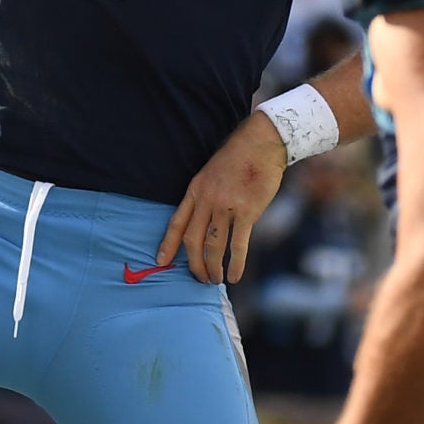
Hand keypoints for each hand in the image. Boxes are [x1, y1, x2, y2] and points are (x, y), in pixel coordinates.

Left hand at [156, 112, 283, 282]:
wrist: (262, 143)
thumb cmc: (239, 158)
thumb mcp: (212, 172)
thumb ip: (206, 195)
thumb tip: (204, 220)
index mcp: (196, 189)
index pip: (177, 221)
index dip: (168, 244)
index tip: (161, 261)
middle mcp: (207, 199)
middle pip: (192, 240)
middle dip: (194, 264)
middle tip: (200, 278)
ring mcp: (226, 206)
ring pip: (213, 245)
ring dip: (213, 267)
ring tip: (215, 280)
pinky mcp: (247, 211)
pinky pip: (238, 245)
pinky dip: (235, 264)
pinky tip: (234, 276)